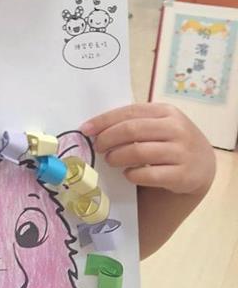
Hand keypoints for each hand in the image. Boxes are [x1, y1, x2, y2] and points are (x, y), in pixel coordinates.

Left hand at [81, 103, 215, 194]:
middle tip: (98, 147)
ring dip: (117, 157)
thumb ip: (135, 123)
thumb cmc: (170, 142)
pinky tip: (128, 174)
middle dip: (108, 139)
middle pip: (132, 130)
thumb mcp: (159, 125)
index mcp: (167, 111)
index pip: (130, 111)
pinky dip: (133, 174)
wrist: (201, 166)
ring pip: (139, 152)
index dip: (104, 120)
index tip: (86, 129)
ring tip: (110, 160)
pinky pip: (149, 175)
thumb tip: (96, 128)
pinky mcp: (183, 175)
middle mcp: (176, 129)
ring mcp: (182, 152)